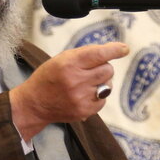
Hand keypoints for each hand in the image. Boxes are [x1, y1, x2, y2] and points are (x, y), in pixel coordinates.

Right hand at [9, 42, 127, 140]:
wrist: (35, 104)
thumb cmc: (49, 78)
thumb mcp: (61, 59)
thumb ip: (84, 55)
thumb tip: (110, 51)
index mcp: (69, 64)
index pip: (99, 54)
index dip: (114, 50)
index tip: (124, 49)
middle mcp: (76, 80)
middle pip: (107, 70)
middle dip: (103, 68)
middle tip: (91, 71)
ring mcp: (81, 97)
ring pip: (108, 85)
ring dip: (101, 82)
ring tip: (86, 84)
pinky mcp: (85, 111)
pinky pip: (104, 100)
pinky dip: (98, 96)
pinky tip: (84, 95)